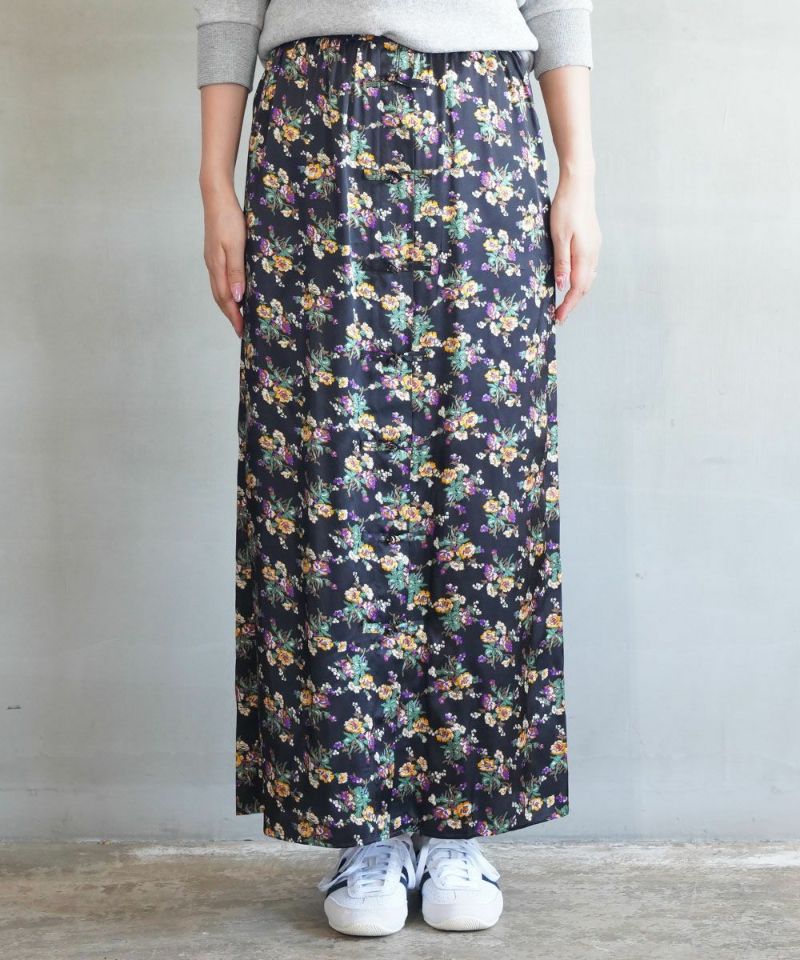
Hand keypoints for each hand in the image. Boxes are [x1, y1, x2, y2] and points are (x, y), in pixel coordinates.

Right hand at [201, 181, 245, 337]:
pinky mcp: (215, 253)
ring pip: (219, 289)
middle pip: (220, 297)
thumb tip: (236, 297)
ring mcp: (212, 259)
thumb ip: (236, 271)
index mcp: (217, 267)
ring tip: (238, 316)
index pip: (225, 299)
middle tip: (241, 330)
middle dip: (230, 315)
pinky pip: (220, 279)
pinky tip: (235, 291)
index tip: (242, 331)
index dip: (234, 316)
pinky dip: (227, 291)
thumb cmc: (228, 219)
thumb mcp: (236, 245)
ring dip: (228, 305)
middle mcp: (212, 266)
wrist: (216, 196)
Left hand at [550, 173, 601, 324]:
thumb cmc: (566, 208)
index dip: (568, 305)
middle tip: (559, 316)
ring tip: (564, 303)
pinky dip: (581, 280)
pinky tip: (572, 281)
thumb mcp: (558, 236)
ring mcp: (595, 247)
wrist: (579, 184)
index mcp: (585, 255)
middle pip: (585, 286)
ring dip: (577, 293)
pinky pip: (588, 268)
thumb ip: (561, 263)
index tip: (558, 318)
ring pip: (588, 278)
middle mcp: (593, 254)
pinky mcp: (592, 241)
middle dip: (572, 303)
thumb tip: (561, 286)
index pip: (577, 288)